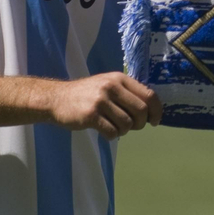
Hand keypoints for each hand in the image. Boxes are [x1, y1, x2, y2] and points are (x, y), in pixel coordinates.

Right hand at [48, 72, 162, 138]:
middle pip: (141, 111)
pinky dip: (112, 136)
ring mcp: (101, 101)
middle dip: (141, 124)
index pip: (149, 95)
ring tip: (115, 127)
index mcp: (120, 78)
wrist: (56, 99)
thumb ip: (128, 93)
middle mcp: (112, 87)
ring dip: (124, 131)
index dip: (157, 110)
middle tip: (132, 127)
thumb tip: (151, 111)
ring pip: (127, 124)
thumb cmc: (86, 94)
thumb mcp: (108, 85)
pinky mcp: (91, 115)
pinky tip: (106, 132)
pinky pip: (112, 132)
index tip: (155, 121)